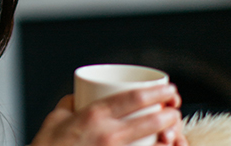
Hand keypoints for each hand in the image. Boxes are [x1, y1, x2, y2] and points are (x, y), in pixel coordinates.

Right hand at [30, 84, 187, 145]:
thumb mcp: (55, 119)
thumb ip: (70, 104)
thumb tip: (79, 98)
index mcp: (93, 115)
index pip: (134, 98)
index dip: (157, 92)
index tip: (167, 90)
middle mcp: (108, 134)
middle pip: (152, 119)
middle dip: (170, 112)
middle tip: (174, 109)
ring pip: (155, 143)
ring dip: (171, 135)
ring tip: (173, 131)